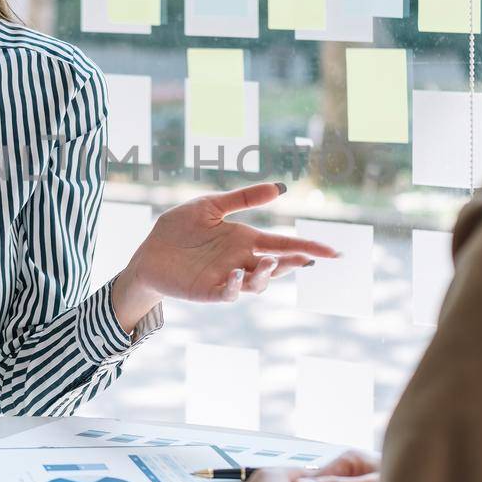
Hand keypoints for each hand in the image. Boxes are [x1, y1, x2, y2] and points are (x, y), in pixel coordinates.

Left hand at [111, 183, 339, 328]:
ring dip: (266, 275)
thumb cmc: (180, 228)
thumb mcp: (212, 206)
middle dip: (292, 263)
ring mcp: (227, 278)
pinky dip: (235, 287)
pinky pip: (228, 293)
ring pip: (257, 283)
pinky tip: (236, 274)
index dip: (308, 247)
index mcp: (245, 240)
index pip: (282, 244)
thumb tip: (281, 187)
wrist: (149, 251)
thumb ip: (244, 198)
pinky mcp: (209, 291)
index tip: (332, 251)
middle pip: (275, 266)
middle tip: (306, 258)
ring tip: (269, 262)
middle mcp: (241, 261)